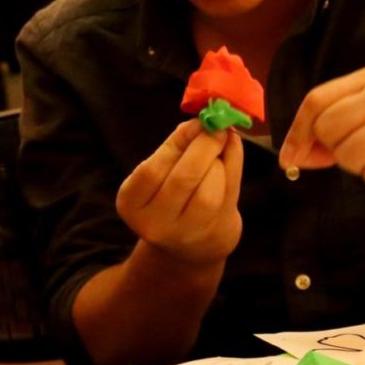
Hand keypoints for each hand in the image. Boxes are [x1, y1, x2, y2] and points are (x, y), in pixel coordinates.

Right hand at [116, 119, 243, 267]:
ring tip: (220, 148)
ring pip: (208, 192)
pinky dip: (233, 169)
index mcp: (131, 203)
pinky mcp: (215, 236)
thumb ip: (177, 146)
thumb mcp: (163, 171)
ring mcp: (186, 235)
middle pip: (183, 179)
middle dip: (204, 146)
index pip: (152, 170)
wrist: (192, 243)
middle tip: (217, 128)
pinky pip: (228, 197)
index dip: (177, 143)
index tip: (196, 123)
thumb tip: (200, 122)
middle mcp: (154, 225)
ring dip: (219, 162)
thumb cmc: (174, 195)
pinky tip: (230, 156)